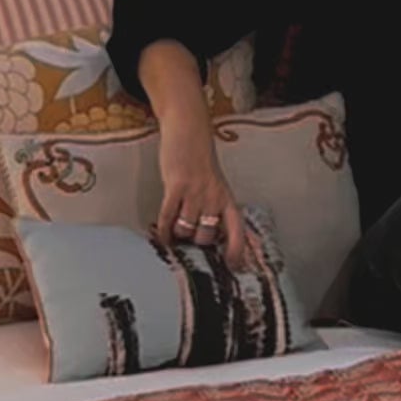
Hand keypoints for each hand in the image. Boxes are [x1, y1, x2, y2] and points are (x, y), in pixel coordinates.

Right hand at [155, 139, 258, 271]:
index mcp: (227, 199)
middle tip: (188, 242)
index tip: (234, 268)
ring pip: (187, 229)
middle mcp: (215, 197)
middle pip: (206, 236)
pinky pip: (169, 216)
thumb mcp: (216, 187)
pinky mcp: (176, 186)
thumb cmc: (202, 162)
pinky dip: (164, 230)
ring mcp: (196, 192)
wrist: (190, 132)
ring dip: (179, 236)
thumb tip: (212, 237)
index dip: (237, 252)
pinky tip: (162, 236)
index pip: (237, 231)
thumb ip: (215, 209)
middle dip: (196, 243)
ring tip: (174, 235)